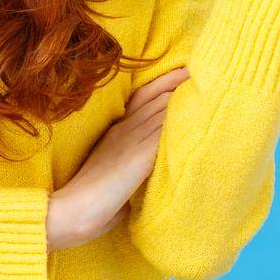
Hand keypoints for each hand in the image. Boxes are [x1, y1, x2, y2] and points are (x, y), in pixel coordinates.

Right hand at [46, 67, 190, 250]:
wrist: (70, 212)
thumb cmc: (90, 203)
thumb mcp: (112, 177)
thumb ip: (130, 170)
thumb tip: (145, 179)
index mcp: (116, 133)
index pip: (144, 97)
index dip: (164, 82)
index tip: (184, 72)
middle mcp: (124, 131)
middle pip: (156, 96)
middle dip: (179, 80)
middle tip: (204, 67)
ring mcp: (131, 141)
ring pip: (162, 108)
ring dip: (184, 95)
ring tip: (209, 82)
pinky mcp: (138, 157)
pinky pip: (164, 131)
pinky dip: (181, 120)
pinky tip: (199, 112)